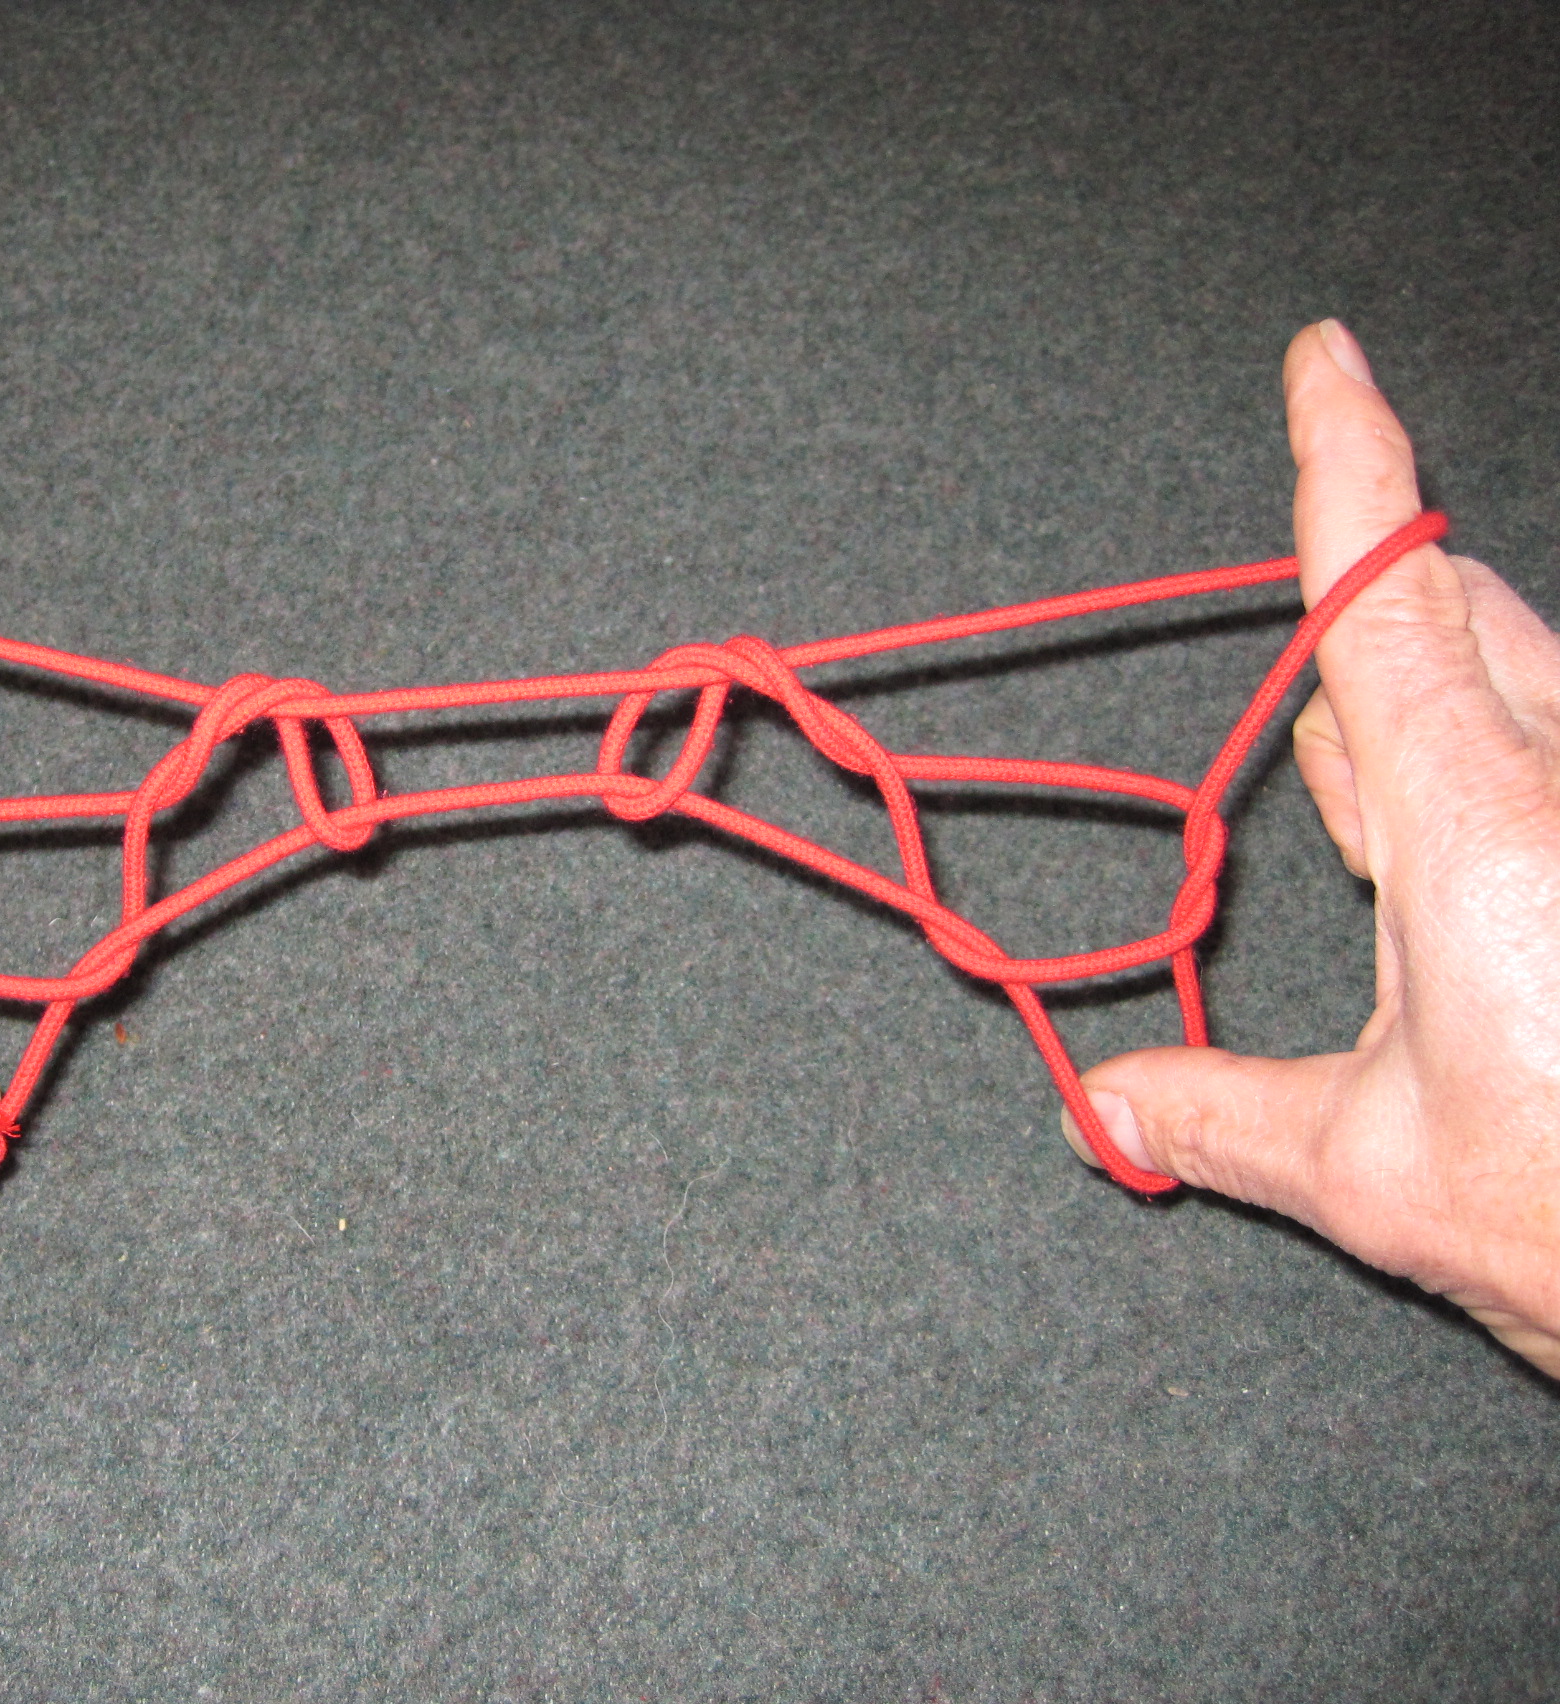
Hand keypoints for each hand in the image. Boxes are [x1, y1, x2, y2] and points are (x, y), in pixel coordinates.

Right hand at [1067, 321, 1559, 1378]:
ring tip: (1398, 847)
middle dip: (1383, 629)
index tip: (1325, 359)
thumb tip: (1104, 1109)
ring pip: (1530, 682)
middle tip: (1324, 737)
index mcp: (1481, 822)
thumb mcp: (1374, 1174)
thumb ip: (1223, 1117)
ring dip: (1449, 727)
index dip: (1349, 459)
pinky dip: (1507, 786)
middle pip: (1463, 614)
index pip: (1387, 589)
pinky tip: (1488, 891)